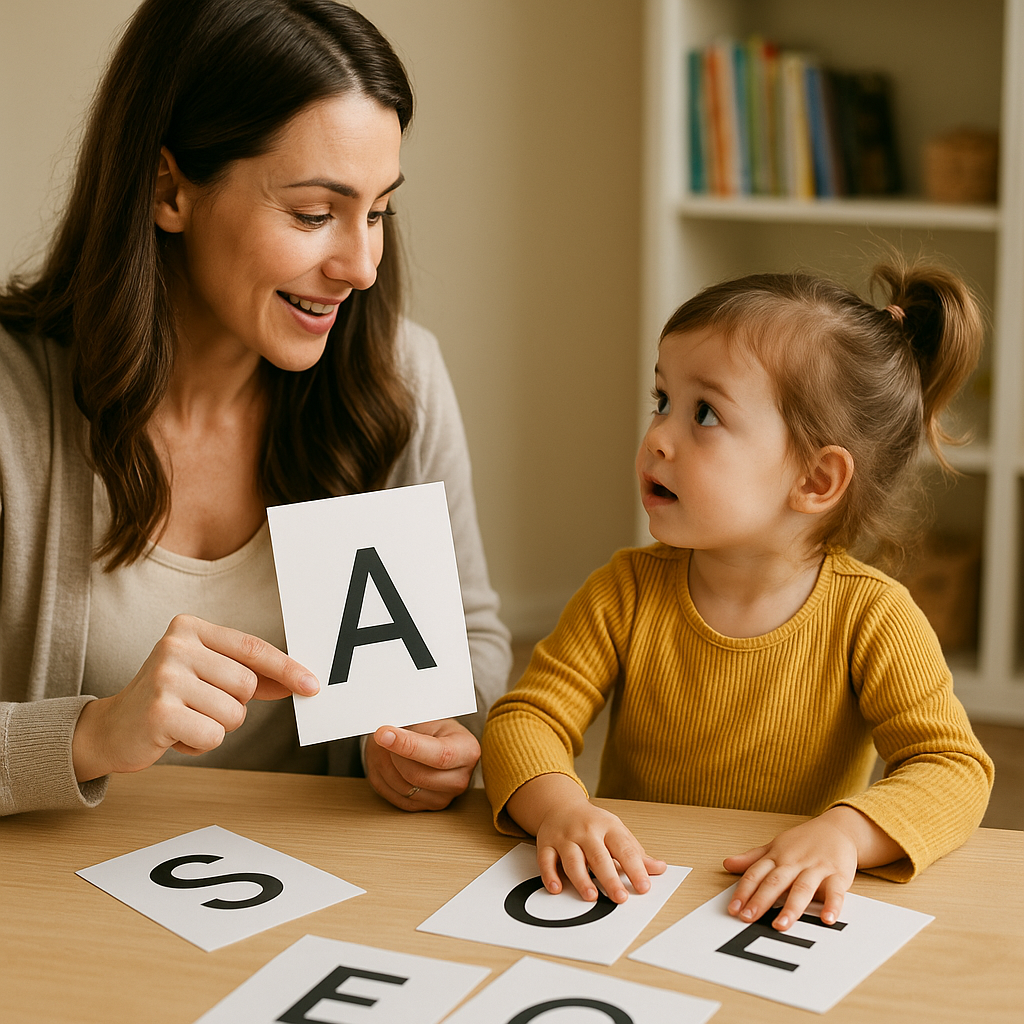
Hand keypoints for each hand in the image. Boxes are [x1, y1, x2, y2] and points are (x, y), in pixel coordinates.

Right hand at [72, 614, 318, 781]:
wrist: (113, 728)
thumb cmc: (170, 698)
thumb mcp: (208, 675)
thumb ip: (250, 674)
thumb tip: (299, 682)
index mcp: (190, 628)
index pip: (252, 648)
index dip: (286, 668)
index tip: (312, 685)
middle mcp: (175, 646)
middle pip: (246, 684)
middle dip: (233, 705)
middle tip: (199, 706)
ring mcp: (165, 678)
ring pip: (233, 713)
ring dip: (217, 726)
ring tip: (186, 719)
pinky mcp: (159, 712)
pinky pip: (213, 736)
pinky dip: (200, 743)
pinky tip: (175, 735)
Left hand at [365, 718, 479, 810]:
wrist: (432, 740)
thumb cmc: (430, 726)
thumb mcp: (426, 717)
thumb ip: (410, 726)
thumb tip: (386, 734)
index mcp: (467, 750)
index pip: (439, 755)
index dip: (408, 746)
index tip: (383, 734)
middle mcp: (460, 779)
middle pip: (417, 775)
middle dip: (392, 754)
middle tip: (383, 736)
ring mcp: (444, 797)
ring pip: (402, 788)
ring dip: (384, 765)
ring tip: (384, 747)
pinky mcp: (425, 807)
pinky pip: (395, 797)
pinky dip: (384, 779)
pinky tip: (386, 762)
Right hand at [508, 773, 666, 903]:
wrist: (560, 805)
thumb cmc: (593, 823)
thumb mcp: (617, 832)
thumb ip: (637, 854)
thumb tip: (659, 869)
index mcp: (608, 828)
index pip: (624, 849)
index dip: (635, 869)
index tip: (644, 887)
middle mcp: (586, 832)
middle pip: (598, 856)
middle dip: (609, 878)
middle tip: (619, 897)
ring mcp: (565, 837)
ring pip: (572, 859)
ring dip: (581, 878)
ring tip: (591, 896)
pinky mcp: (546, 844)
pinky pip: (546, 860)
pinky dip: (550, 874)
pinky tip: (556, 888)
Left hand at [723, 806, 903, 930]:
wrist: (838, 828)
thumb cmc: (804, 842)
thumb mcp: (776, 846)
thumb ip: (752, 858)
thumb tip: (726, 864)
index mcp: (777, 856)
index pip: (756, 874)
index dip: (743, 891)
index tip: (733, 909)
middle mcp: (794, 862)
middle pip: (775, 882)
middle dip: (760, 901)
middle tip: (748, 918)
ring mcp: (816, 868)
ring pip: (802, 888)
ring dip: (791, 908)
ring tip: (780, 926)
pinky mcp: (838, 875)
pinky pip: (835, 892)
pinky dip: (832, 905)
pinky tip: (827, 919)